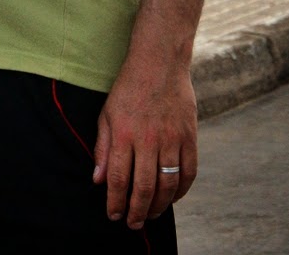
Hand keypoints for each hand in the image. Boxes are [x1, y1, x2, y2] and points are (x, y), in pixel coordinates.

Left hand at [92, 57, 197, 230]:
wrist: (159, 64)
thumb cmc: (128, 89)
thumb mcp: (107, 114)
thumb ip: (103, 148)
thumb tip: (98, 180)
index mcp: (124, 133)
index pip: (119, 178)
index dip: (116, 202)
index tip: (113, 215)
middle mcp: (148, 140)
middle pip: (145, 187)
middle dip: (137, 211)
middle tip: (132, 223)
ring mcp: (172, 140)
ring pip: (168, 185)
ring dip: (159, 206)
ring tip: (150, 215)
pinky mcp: (190, 138)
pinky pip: (189, 174)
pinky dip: (181, 191)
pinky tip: (172, 199)